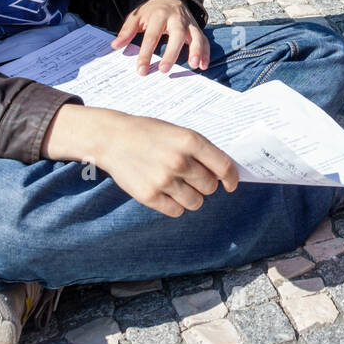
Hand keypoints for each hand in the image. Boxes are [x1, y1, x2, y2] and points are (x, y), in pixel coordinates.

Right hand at [47, 105, 238, 217]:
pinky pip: (176, 211)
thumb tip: (223, 174)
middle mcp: (179, 161)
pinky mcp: (150, 196)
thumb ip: (200, 151)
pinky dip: (175, 205)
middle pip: (210, 187)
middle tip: (192, 177)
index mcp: (190, 141)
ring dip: (192, 197)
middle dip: (205, 185)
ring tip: (178, 185)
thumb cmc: (149, 134)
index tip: (230, 184)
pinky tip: (166, 192)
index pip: (224, 167)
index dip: (231, 178)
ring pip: (196, 202)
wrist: (112, 138)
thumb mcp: (178, 132)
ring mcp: (164, 180)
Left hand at [111, 0, 209, 73]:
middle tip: (164, 69)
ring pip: (196, 36)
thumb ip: (127, 31)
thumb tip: (115, 45)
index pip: (152, 36)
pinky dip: (206, 53)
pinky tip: (203, 66)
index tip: (141, 69)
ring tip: (194, 65)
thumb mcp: (136, 16)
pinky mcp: (197, 29)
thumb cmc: (150, 11)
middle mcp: (176, 19)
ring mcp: (189, 24)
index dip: (146, 53)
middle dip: (171, 52)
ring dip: (197, 51)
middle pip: (177, 35)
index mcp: (159, 16)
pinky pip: (204, 40)